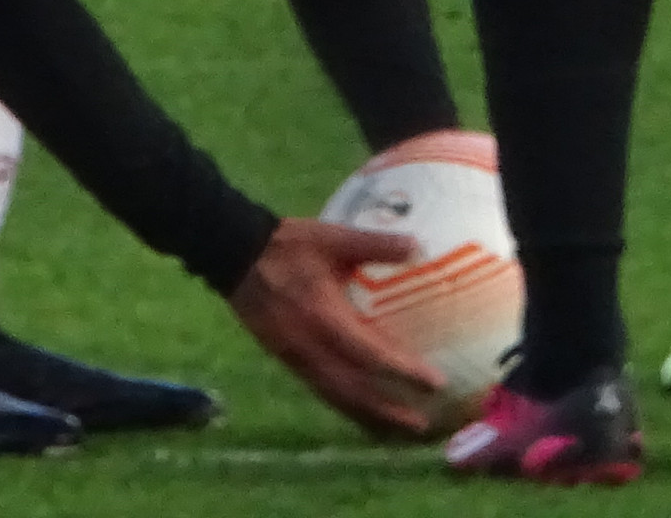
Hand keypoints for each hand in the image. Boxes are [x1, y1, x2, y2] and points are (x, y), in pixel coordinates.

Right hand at [227, 219, 447, 437]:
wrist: (237, 256)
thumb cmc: (289, 246)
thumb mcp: (334, 237)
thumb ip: (375, 243)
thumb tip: (418, 245)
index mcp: (323, 315)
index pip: (369, 353)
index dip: (402, 371)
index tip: (434, 383)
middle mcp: (309, 346)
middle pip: (353, 391)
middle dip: (389, 411)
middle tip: (423, 424)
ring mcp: (296, 358)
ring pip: (337, 398)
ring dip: (369, 418)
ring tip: (400, 432)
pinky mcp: (288, 361)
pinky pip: (322, 392)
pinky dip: (347, 408)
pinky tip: (365, 416)